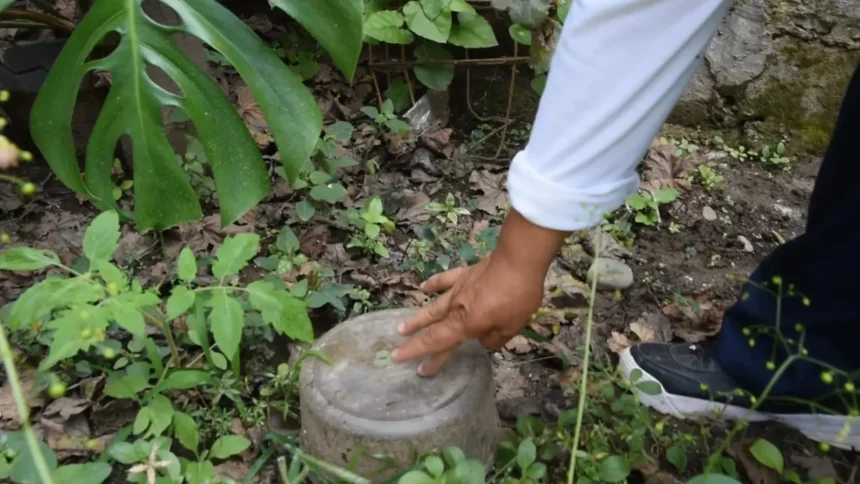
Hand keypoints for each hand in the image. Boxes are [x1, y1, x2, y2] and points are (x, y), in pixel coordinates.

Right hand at [391, 209, 568, 375]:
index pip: (438, 343)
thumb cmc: (517, 297)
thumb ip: (494, 338)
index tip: (409, 365)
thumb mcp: (511, 327)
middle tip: (397, 352)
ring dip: (418, 318)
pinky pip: (445, 280)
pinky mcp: (464, 274)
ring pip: (433, 306)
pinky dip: (433, 285)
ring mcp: (458, 289)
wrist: (518, 261)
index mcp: (466, 324)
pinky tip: (424, 287)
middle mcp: (456, 309)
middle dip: (415, 342)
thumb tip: (482, 340)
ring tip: (403, 327)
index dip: (422, 354)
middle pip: (431, 328)